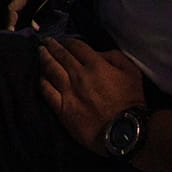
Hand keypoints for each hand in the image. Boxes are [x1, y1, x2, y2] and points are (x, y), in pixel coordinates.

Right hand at [3, 0, 90, 28]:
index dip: (10, 21)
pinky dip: (25, 7)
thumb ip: (46, 9)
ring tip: (23, 29)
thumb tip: (35, 26)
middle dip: (14, 20)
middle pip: (14, 3)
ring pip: (20, 0)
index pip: (14, 6)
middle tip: (18, 36)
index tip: (10, 34)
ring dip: (20, 14)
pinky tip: (29, 16)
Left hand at [37, 38, 146, 155]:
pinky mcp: (62, 109)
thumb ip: (114, 57)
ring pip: (51, 70)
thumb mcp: (131, 72)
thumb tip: (97, 53)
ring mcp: (68, 92)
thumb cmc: (131, 101)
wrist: (124, 131)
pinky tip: (41, 75)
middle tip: (45, 41)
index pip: (76, 47)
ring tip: (40, 52)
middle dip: (52, 46)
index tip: (63, 40)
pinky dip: (42, 80)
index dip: (68, 41)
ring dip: (44, 58)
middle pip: (61, 56)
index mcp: (95, 65)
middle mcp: (78, 75)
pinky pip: (47, 91)